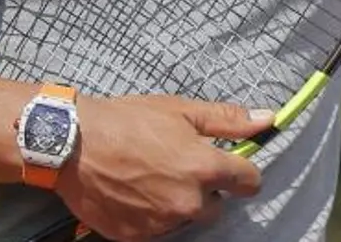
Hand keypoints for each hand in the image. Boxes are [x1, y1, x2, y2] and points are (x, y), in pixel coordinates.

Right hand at [54, 95, 269, 241]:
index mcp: (205, 169)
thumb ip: (229, 119)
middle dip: (205, 192)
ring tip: (152, 179)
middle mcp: (187, 201)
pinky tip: (135, 194)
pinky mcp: (133, 236)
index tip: (233, 168)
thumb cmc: (129, 121)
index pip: (249, 182)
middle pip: (215, 207)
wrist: (72, 144)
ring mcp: (159, 222)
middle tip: (179, 169)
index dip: (243, 174)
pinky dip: (150, 216)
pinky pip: (155, 230)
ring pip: (183, 219)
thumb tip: (267, 119)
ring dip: (177, 205)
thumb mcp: (183, 111)